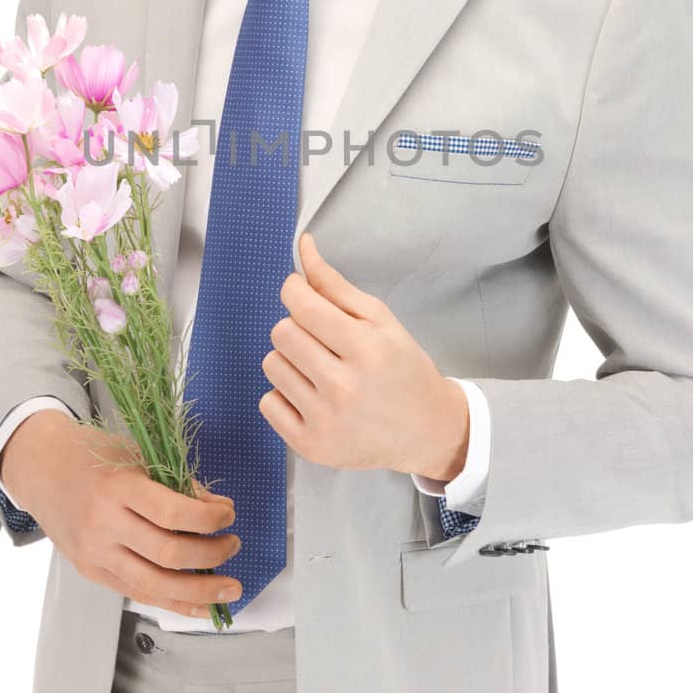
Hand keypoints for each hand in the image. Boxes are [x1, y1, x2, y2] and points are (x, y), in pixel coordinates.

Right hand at [0, 412, 242, 617]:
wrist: (41, 469)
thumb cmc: (93, 456)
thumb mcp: (137, 455)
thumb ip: (177, 484)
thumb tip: (217, 510)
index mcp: (118, 488)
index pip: (171, 513)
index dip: (208, 520)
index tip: (228, 514)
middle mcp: (104, 525)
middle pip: (167, 555)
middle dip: (211, 555)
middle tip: (234, 545)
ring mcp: (95, 554)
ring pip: (153, 585)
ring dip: (198, 592)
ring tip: (229, 588)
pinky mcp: (91, 572)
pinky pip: (136, 593)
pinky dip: (172, 602)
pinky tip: (198, 605)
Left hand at [258, 231, 467, 478]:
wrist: (425, 431)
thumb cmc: (402, 369)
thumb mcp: (380, 320)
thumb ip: (335, 284)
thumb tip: (303, 246)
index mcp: (366, 349)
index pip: (302, 306)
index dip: (294, 291)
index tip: (302, 294)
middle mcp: (344, 387)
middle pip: (281, 334)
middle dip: (296, 327)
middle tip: (321, 339)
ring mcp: (325, 421)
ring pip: (271, 365)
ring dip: (289, 360)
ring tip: (319, 369)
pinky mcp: (311, 446)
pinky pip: (267, 403)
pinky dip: (284, 395)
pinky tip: (312, 397)